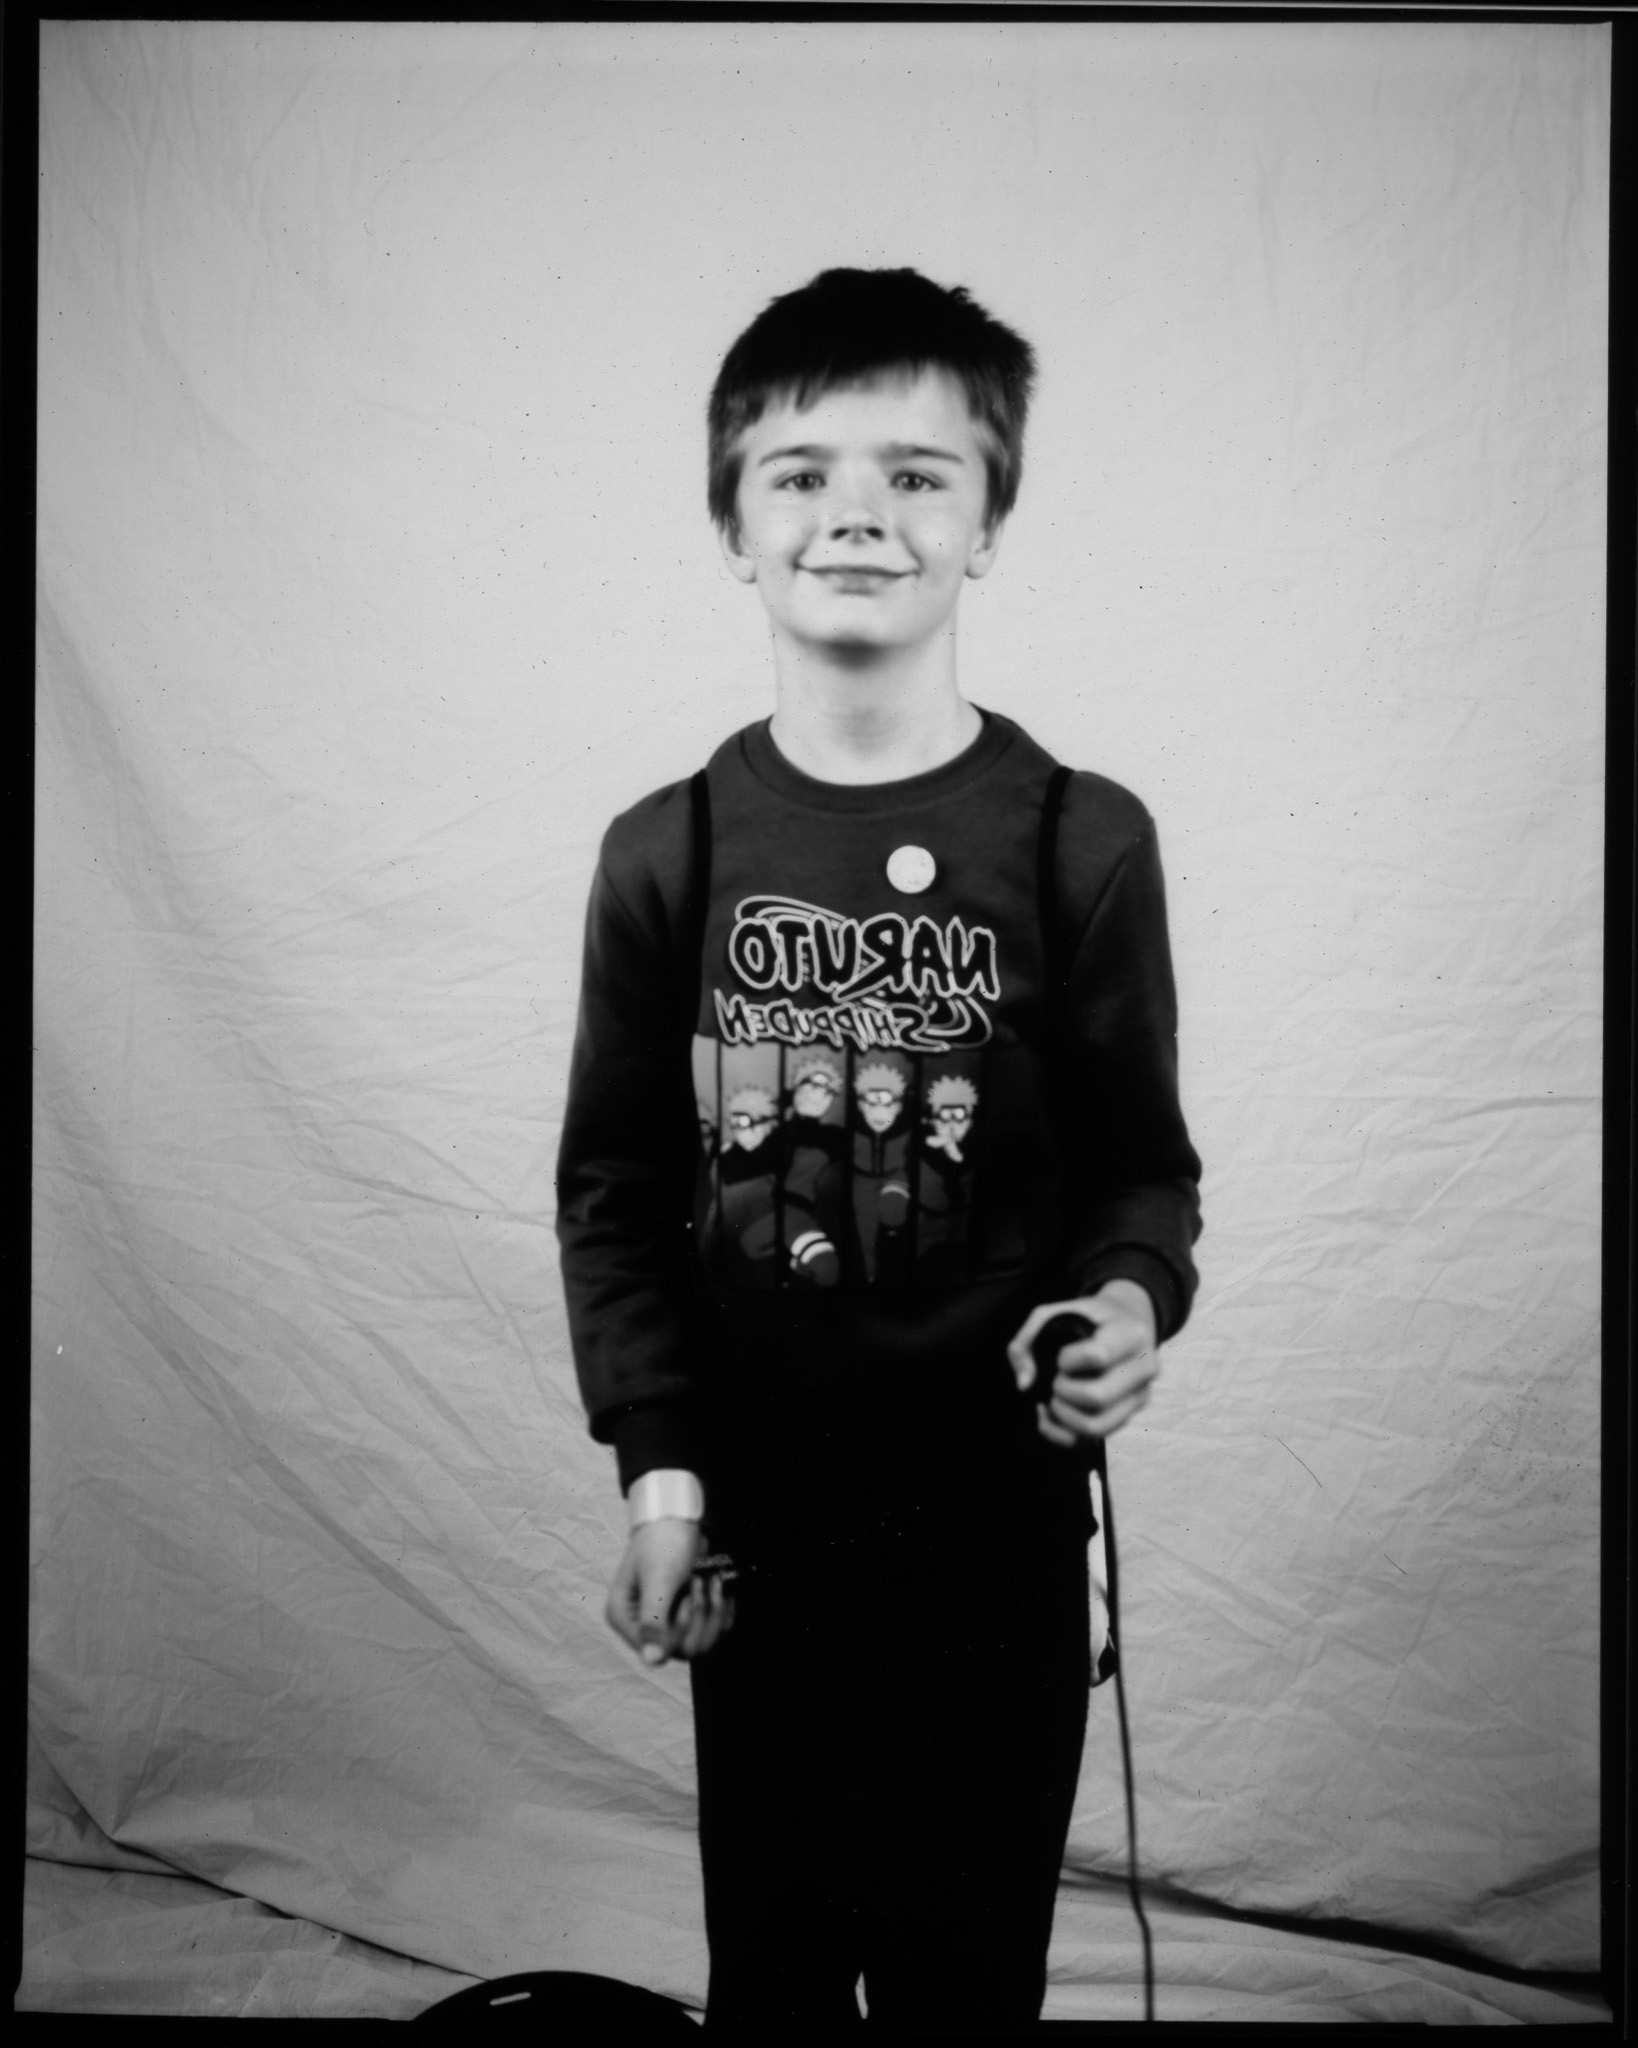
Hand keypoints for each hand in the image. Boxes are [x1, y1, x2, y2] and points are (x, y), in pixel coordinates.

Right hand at [605, 1518, 734, 1665]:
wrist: (676, 1518)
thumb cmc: (662, 1543)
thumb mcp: (658, 1579)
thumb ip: (653, 1620)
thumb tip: (652, 1661)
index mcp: (624, 1617)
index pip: (655, 1650)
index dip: (679, 1630)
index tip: (688, 1596)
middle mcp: (641, 1626)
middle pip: (680, 1651)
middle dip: (699, 1618)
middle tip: (700, 1583)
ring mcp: (664, 1623)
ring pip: (697, 1645)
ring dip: (711, 1613)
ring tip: (710, 1581)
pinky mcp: (683, 1617)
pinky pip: (708, 1633)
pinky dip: (720, 1612)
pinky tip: (720, 1589)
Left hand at [1008, 1280, 1160, 1447]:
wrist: (1127, 1322)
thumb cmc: (1088, 1316)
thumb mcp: (1055, 1312)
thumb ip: (1027, 1340)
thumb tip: (1025, 1385)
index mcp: (1131, 1335)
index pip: (1098, 1356)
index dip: (1068, 1359)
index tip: (1062, 1355)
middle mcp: (1144, 1369)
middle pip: (1098, 1397)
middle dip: (1063, 1391)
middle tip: (1057, 1378)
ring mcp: (1138, 1397)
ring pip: (1096, 1426)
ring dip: (1062, 1415)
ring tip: (1054, 1397)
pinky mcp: (1127, 1417)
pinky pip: (1091, 1440)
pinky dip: (1060, 1434)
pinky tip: (1048, 1414)